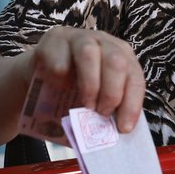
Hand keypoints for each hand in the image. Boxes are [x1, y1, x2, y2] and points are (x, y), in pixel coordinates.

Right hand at [30, 27, 145, 132]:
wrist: (39, 78)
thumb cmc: (73, 92)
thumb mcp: (95, 100)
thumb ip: (106, 112)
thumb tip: (113, 136)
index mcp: (122, 57)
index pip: (135, 78)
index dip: (132, 104)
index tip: (123, 127)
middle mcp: (105, 43)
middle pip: (116, 62)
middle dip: (111, 93)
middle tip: (101, 113)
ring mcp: (79, 37)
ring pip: (89, 54)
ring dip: (89, 85)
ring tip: (84, 105)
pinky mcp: (55, 38)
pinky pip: (60, 57)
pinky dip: (59, 77)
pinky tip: (57, 86)